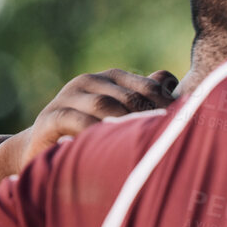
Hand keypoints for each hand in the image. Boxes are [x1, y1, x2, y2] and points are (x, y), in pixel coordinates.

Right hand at [24, 69, 177, 162]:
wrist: (41, 147)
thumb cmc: (89, 131)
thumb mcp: (118, 114)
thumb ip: (143, 97)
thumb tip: (170, 81)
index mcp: (111, 78)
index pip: (147, 87)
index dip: (167, 106)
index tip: (185, 129)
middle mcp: (89, 81)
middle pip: (130, 96)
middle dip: (151, 118)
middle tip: (169, 141)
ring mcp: (68, 96)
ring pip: (105, 105)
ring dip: (127, 124)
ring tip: (145, 145)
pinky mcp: (50, 116)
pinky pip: (77, 121)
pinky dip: (96, 132)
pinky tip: (111, 148)